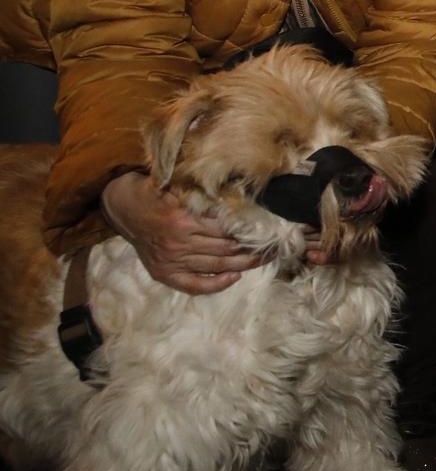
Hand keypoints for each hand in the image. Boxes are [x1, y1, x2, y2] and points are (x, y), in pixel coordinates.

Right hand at [101, 171, 265, 294]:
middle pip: (227, 249)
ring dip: (245, 264)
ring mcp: (172, 261)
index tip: (271, 227)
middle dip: (255, 248)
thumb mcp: (180, 186)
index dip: (251, 229)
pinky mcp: (164, 273)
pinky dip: (217, 284)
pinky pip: (194, 285)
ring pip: (217, 266)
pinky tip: (234, 277)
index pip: (228, 228)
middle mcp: (179, 243)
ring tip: (265, 258)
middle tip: (276, 245)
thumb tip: (242, 195)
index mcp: (183, 219)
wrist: (124, 208)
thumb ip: (206, 193)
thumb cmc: (157, 193)